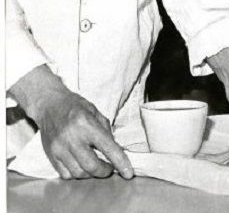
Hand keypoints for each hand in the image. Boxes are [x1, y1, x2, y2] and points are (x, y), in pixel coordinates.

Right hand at [8, 65, 133, 179]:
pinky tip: (81, 166)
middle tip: (109, 168)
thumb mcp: (95, 111)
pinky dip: (77, 174)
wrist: (49, 104)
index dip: (120, 162)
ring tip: (95, 166)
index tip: (128, 173)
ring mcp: (59, 148)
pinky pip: (66, 174)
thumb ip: (106, 130)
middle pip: (91, 166)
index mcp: (86, 124)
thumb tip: (115, 150)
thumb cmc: (75, 106)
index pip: (107, 147)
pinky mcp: (51, 155)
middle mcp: (72, 138)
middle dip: (104, 171)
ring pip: (79, 173)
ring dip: (91, 174)